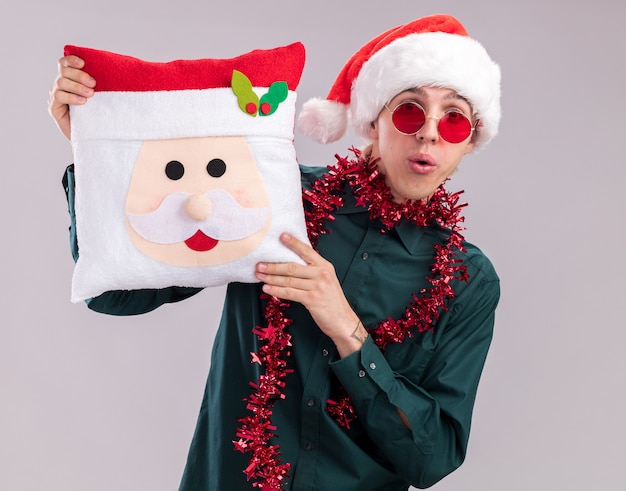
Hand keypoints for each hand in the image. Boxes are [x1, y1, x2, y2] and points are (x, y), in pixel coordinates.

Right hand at [47, 55, 95, 139]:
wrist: (92, 137)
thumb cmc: (99, 115)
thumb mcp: (101, 97)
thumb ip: (100, 84)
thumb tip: (115, 70)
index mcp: (69, 79)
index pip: (64, 63)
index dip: (71, 60)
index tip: (83, 63)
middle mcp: (59, 86)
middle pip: (63, 71)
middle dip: (79, 75)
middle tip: (93, 83)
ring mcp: (55, 97)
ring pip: (61, 83)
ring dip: (77, 86)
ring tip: (91, 94)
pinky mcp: (53, 108)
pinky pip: (59, 97)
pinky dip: (72, 97)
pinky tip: (83, 102)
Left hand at [256, 233, 367, 356]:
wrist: (343, 321)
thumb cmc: (331, 301)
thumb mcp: (326, 281)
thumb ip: (313, 271)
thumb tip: (290, 265)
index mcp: (325, 266)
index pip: (306, 251)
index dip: (293, 243)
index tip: (281, 236)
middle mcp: (322, 274)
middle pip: (292, 267)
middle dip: (273, 266)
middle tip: (259, 264)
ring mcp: (318, 286)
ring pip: (289, 280)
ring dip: (271, 278)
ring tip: (260, 276)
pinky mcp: (312, 299)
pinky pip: (290, 293)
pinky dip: (276, 291)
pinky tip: (267, 289)